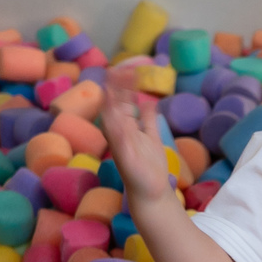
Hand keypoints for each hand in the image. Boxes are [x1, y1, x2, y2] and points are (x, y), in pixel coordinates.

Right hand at [101, 67, 172, 202]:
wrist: (151, 193)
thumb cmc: (149, 166)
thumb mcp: (151, 137)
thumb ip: (148, 120)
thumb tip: (150, 101)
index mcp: (127, 128)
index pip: (123, 102)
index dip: (123, 86)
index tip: (126, 68)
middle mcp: (120, 134)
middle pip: (115, 107)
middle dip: (116, 89)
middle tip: (116, 69)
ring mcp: (121, 146)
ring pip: (113, 120)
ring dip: (111, 104)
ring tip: (110, 86)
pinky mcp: (124, 158)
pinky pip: (119, 140)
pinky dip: (117, 127)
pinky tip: (116, 115)